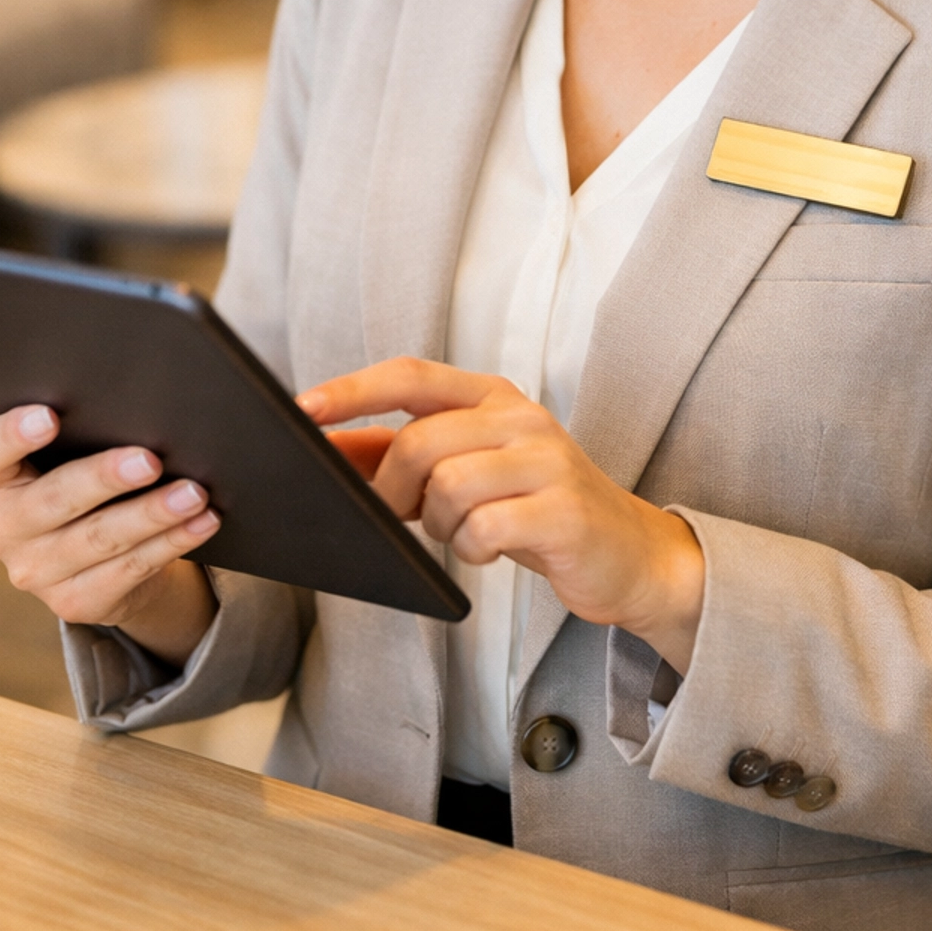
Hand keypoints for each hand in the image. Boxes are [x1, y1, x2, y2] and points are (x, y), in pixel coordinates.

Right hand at [0, 406, 219, 666]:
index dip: (12, 435)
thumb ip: (75, 430)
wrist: (86, 551)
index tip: (50, 415)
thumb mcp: (58, 453)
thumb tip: (137, 405)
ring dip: (151, 514)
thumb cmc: (71, 472)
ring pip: (99, 539)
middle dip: (105, 479)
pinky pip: (129, 569)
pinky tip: (202, 522)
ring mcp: (33, 572)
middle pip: (53, 499)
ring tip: (193, 493)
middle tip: (150, 460)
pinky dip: (171, 543)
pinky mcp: (73, 602)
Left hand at [300, 361, 705, 672]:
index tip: (303, 408)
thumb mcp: (469, 471)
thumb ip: (402, 457)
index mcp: (493, 396)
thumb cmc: (534, 508)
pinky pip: (485, 528)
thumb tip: (327, 452)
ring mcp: (548, 461)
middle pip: (420, 442)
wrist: (628, 554)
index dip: (353, 390)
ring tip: (465, 533)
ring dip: (441, 526)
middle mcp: (522, 417)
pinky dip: (473, 549)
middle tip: (397, 518)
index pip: (411, 376)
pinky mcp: (565, 511)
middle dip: (392, 491)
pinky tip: (492, 549)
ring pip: (449, 487)